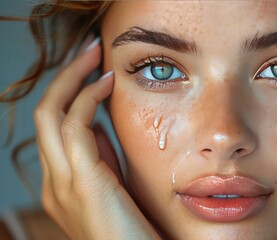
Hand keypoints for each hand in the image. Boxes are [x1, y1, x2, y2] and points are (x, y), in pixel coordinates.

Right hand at [34, 36, 160, 239]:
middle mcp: (53, 182)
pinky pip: (74, 126)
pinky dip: (87, 98)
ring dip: (73, 78)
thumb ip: (101, 159)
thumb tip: (99, 125)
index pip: (53, 127)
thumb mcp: (114, 187)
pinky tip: (107, 84)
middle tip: (91, 52)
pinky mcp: (81, 183)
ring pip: (49, 114)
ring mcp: (61, 184)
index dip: (70, 94)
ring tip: (96, 57)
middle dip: (66, 78)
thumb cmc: (135, 229)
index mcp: (60, 184)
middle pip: (44, 114)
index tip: (94, 73)